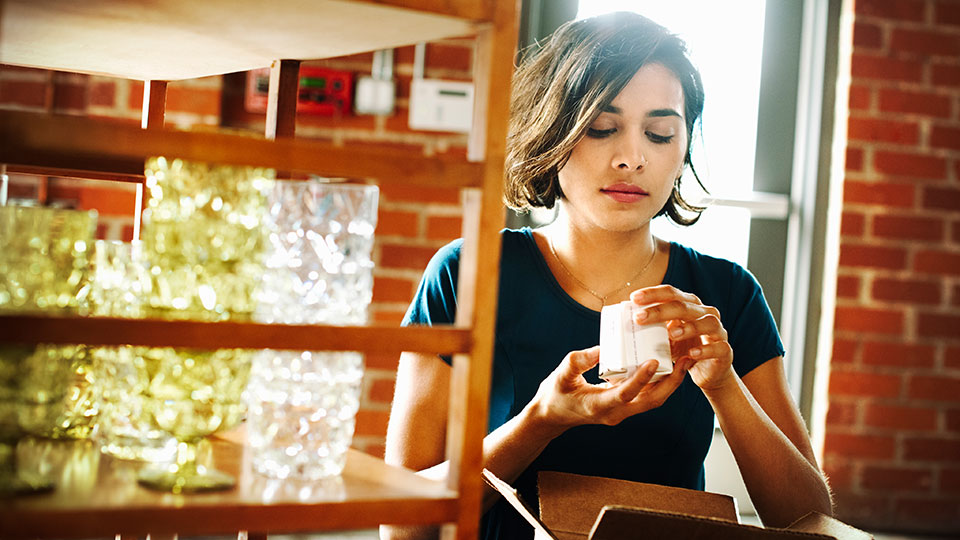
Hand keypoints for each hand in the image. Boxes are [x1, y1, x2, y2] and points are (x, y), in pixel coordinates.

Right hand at [529, 345, 688, 435]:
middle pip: (651, 401)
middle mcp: (615, 413)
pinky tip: (666, 365)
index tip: (654, 361)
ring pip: (653, 400)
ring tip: (683, 360)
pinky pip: (647, 396)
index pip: (626, 394)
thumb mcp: (561, 375)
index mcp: (599, 405)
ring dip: (670, 382)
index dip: (641, 379)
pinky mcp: (624, 407)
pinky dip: (659, 382)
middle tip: (684, 359)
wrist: (552, 416)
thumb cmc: (555, 394)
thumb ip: (579, 361)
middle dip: (671, 382)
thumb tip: (603, 348)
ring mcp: (621, 412)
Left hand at [631, 285, 734, 391]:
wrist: (709, 371)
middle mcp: (705, 313)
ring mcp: (718, 331)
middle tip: (640, 318)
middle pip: (684, 306)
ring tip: (670, 333)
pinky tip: (691, 354)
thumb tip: (624, 321)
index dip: (653, 294)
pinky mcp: (725, 351)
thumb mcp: (666, 337)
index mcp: (690, 306)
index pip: (671, 293)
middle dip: (661, 311)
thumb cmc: (684, 349)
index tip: (634, 299)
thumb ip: (652, 328)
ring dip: (688, 327)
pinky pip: (718, 347)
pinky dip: (705, 350)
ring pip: (707, 322)